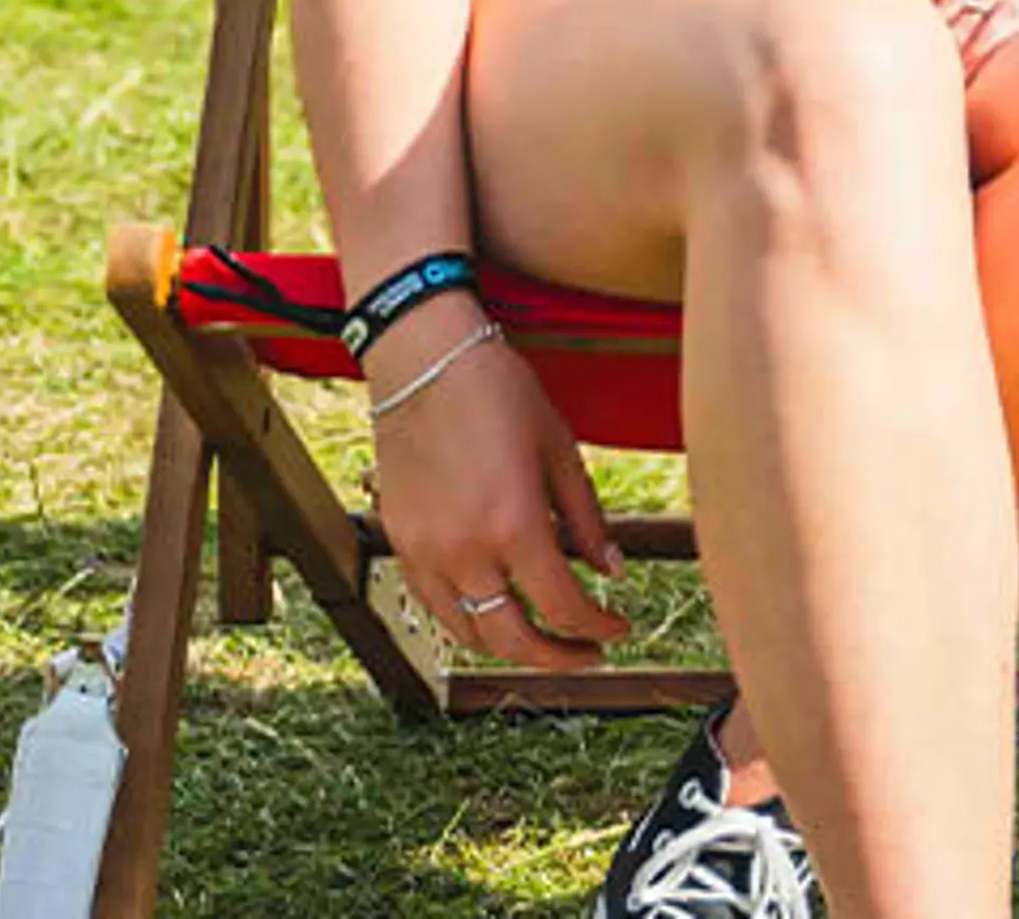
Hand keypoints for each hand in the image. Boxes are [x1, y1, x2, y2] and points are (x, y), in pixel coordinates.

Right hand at [365, 304, 631, 670]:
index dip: (598, 629)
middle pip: (513, 641)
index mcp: (515, 525)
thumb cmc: (499, 393)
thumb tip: (611, 571)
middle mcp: (465, 551)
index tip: (619, 628)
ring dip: (511, 649)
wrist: (423, 361)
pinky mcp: (399, 544)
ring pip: (468, 636)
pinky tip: (496, 613)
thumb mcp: (560, 450)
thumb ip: (586, 519)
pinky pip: (433, 608)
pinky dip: (467, 624)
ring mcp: (425, 553)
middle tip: (590, 655)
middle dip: (559, 658)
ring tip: (546, 640)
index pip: (564, 607)